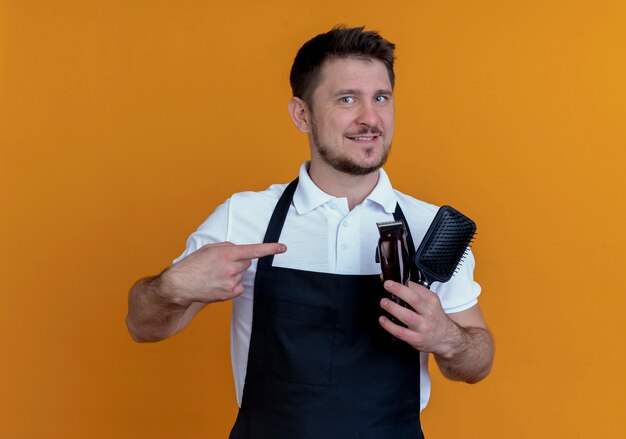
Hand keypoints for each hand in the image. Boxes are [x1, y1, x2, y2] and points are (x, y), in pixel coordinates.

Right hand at [161, 242, 286, 305]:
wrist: (181, 285)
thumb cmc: (193, 265)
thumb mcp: (209, 249)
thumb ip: (227, 247)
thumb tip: (239, 250)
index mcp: (227, 253)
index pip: (253, 250)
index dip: (270, 249)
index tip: (282, 247)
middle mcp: (231, 267)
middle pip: (247, 263)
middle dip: (239, 262)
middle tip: (222, 265)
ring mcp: (231, 281)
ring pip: (242, 275)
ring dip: (233, 274)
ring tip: (216, 275)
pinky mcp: (229, 293)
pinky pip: (239, 287)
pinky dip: (232, 285)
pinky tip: (218, 284)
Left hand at [379, 280, 460, 356]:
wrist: (445, 338)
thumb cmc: (435, 318)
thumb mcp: (432, 302)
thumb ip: (419, 292)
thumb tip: (401, 282)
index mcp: (432, 302)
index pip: (418, 289)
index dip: (403, 283)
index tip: (391, 281)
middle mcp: (428, 314)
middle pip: (414, 300)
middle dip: (398, 290)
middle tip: (387, 286)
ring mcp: (422, 327)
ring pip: (407, 316)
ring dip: (392, 308)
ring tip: (384, 302)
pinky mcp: (416, 339)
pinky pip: (400, 332)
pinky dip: (389, 325)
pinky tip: (383, 319)